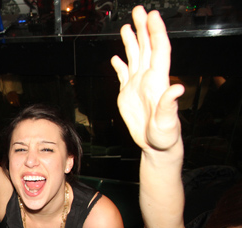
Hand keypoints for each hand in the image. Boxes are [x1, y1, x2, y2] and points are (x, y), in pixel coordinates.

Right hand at [110, 6, 184, 152]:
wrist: (156, 146)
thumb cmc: (165, 136)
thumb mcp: (168, 122)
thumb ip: (170, 104)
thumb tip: (177, 88)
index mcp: (158, 81)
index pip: (158, 50)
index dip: (156, 32)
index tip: (152, 17)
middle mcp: (148, 79)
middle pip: (146, 47)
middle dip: (143, 28)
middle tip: (139, 11)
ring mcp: (138, 85)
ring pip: (135, 57)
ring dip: (132, 41)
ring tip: (127, 26)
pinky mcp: (128, 94)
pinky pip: (124, 75)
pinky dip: (120, 64)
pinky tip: (116, 58)